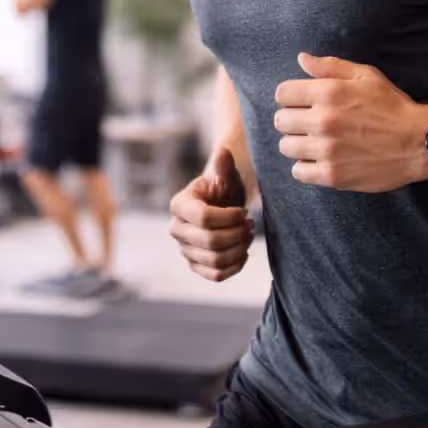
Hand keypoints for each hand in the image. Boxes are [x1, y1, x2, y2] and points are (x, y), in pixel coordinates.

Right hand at [169, 147, 253, 281]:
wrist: (224, 203)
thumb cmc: (223, 186)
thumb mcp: (225, 173)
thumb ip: (223, 164)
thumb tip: (223, 151)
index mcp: (180, 204)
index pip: (204, 218)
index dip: (229, 218)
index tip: (243, 211)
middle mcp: (177, 229)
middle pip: (210, 242)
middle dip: (237, 234)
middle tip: (250, 224)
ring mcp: (185, 249)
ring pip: (215, 260)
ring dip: (239, 249)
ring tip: (248, 235)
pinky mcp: (196, 264)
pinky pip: (215, 276)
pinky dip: (234, 267)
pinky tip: (243, 252)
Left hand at [274, 53, 427, 192]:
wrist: (419, 142)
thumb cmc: (393, 106)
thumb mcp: (366, 76)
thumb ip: (331, 66)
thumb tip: (302, 59)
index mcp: (328, 93)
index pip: (282, 94)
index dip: (291, 97)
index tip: (302, 103)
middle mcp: (323, 121)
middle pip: (281, 121)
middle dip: (293, 120)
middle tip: (310, 124)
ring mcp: (327, 150)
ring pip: (286, 147)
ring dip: (298, 144)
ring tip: (315, 143)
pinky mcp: (332, 175)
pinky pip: (298, 172)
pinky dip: (306, 167)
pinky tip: (320, 160)